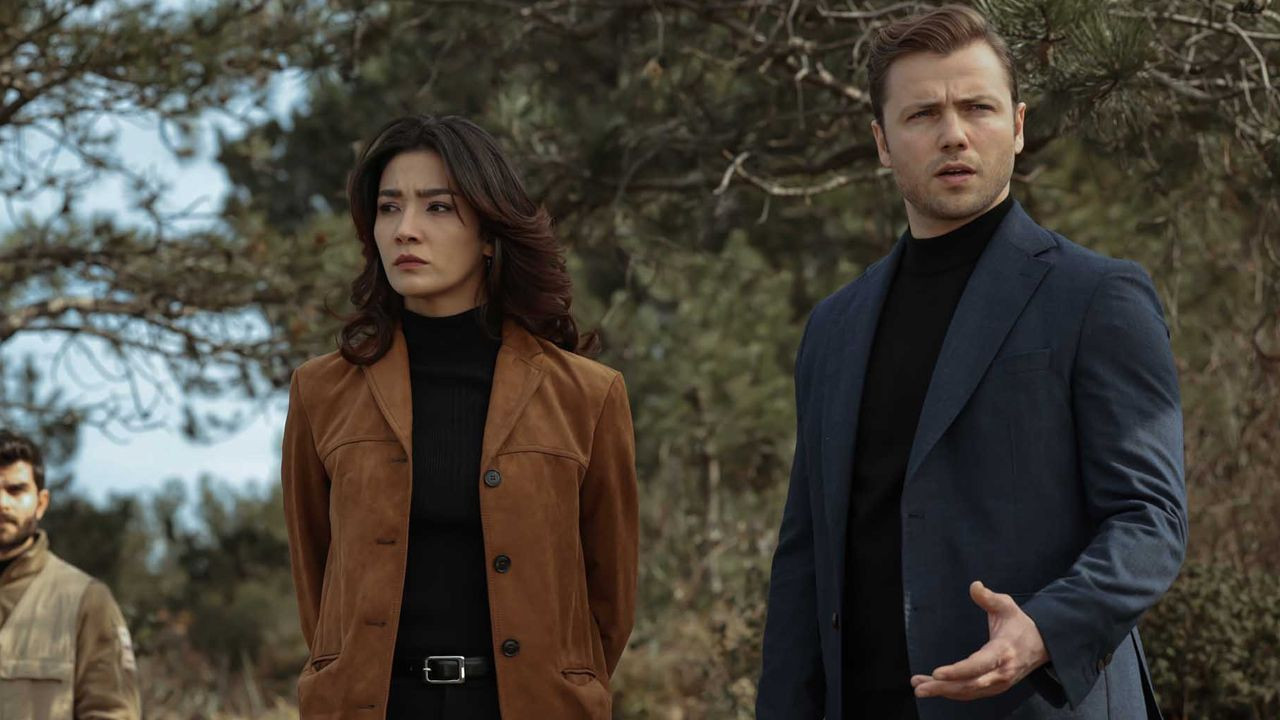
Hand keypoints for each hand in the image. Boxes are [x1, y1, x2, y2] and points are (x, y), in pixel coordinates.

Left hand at [910, 581, 1049, 700]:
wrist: (1042, 645)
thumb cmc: (1019, 623)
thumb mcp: (1007, 605)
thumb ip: (989, 597)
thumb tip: (974, 585)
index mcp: (1004, 651)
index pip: (979, 665)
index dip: (958, 671)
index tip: (937, 673)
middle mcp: (1001, 672)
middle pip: (970, 684)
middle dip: (943, 687)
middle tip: (918, 687)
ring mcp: (999, 683)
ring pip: (968, 692)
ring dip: (943, 691)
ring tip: (919, 687)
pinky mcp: (995, 687)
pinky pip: (971, 693)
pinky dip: (951, 692)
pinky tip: (933, 687)